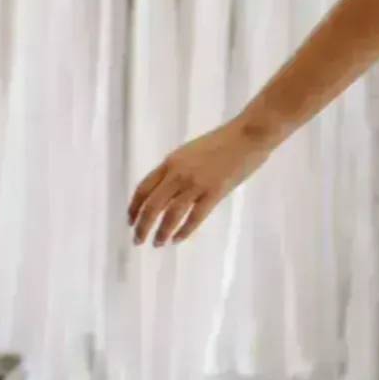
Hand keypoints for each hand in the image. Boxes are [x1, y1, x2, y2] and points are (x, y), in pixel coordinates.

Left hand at [129, 120, 269, 247]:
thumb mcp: (190, 152)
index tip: (131, 221)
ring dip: (161, 232)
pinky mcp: (214, 193)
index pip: (144, 189)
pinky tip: (178, 239)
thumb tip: (167, 189)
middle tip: (138, 240)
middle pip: (153, 205)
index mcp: (170, 162)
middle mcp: (178, 174)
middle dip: (142, 226)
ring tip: (158, 243)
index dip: (134, 208)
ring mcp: (196, 184)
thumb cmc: (222, 141)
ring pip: (171, 215)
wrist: (247, 135)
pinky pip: (194, 217)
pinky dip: (184, 231)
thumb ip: (177, 169)